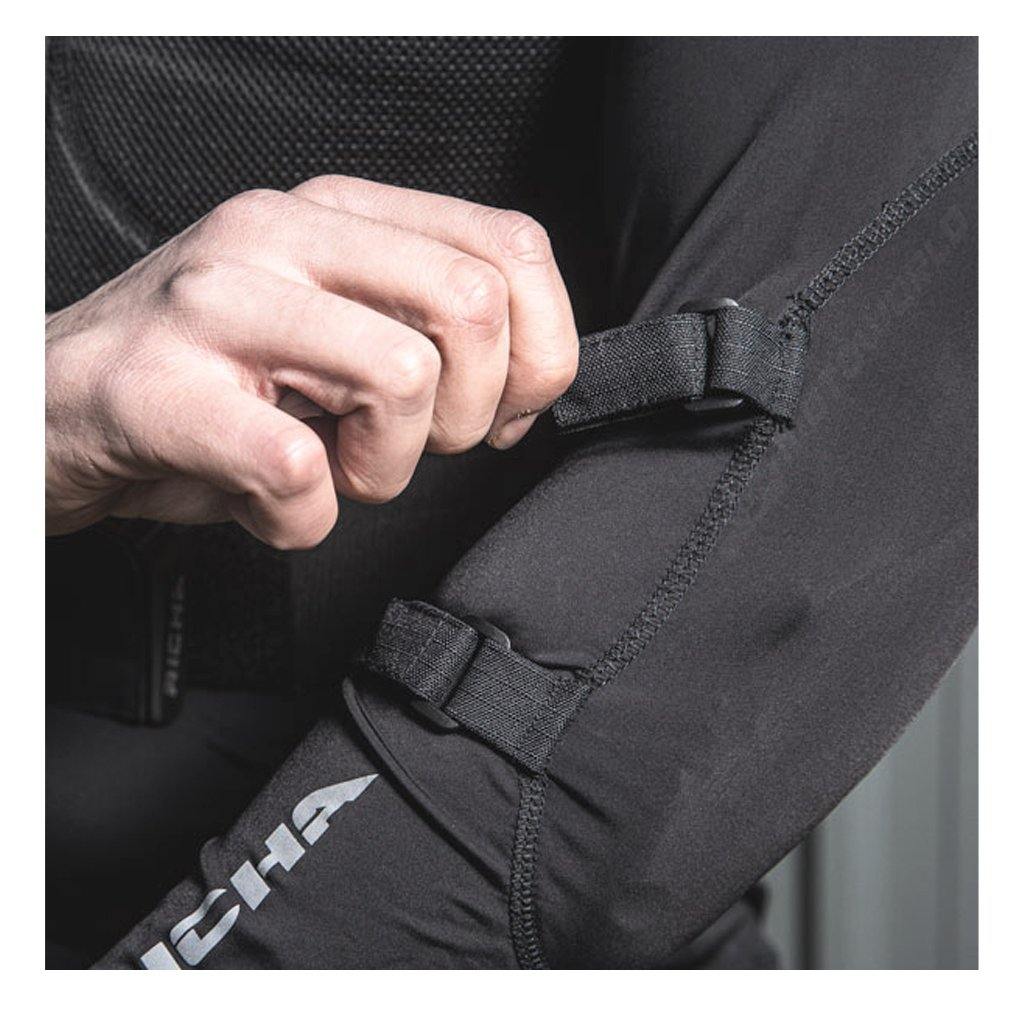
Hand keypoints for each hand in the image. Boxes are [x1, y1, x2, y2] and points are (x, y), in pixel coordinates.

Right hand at [46, 178, 577, 547]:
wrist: (57, 405)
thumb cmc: (214, 377)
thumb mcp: (336, 323)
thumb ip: (430, 325)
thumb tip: (528, 381)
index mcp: (339, 212)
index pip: (512, 247)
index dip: (540, 352)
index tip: (501, 411)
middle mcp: (283, 233)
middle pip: (473, 307)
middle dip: (469, 414)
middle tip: (413, 446)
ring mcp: (220, 305)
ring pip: (401, 377)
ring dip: (385, 468)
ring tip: (328, 470)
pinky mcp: (166, 390)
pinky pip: (298, 471)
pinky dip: (302, 520)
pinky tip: (267, 501)